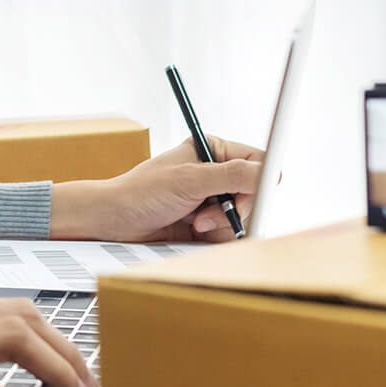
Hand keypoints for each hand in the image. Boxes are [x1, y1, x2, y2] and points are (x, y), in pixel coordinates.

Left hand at [50, 135, 264, 242]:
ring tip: (195, 222)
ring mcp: (214, 198)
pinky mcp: (209, 221)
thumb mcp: (189, 180)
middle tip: (206, 213)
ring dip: (222, 224)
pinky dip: (217, 236)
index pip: (258, 162)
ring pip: (245, 217)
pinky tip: (194, 231)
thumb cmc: (143, 192)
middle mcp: (217, 172)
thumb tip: (269, 173)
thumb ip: (231, 176)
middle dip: (234, 209)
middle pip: (255, 194)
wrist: (116, 220)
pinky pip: (231, 233)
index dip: (257, 182)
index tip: (245, 198)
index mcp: (214, 150)